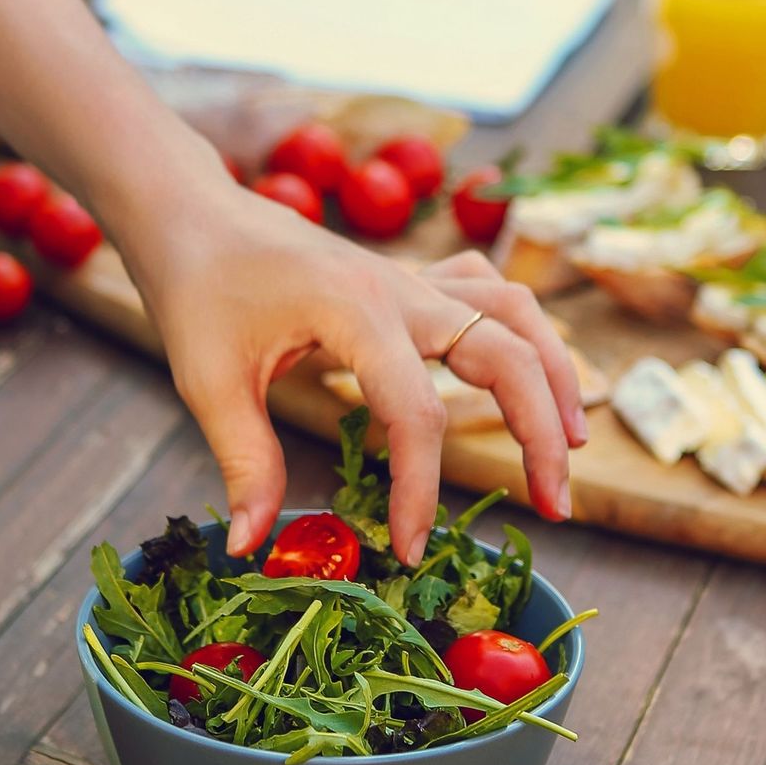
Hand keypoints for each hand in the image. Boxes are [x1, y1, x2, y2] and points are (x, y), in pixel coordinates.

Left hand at [114, 173, 587, 564]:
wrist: (192, 214)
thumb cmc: (197, 289)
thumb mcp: (209, 381)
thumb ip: (244, 462)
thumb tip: (249, 545)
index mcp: (355, 311)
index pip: (415, 413)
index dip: (420, 490)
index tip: (408, 549)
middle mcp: (402, 289)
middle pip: (507, 354)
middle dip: (539, 434)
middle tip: (554, 507)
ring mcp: (413, 279)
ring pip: (517, 313)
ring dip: (554, 376)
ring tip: (572, 446)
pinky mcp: (411, 280)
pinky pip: (490, 293)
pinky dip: (524, 331)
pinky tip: (531, 377)